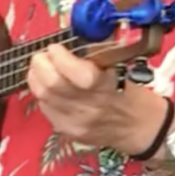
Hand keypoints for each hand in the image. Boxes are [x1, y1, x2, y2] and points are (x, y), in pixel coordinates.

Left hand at [26, 43, 150, 151]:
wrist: (138, 127)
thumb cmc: (129, 92)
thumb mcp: (120, 70)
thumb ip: (93, 58)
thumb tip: (67, 45)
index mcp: (108, 88)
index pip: (80, 74)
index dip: (61, 58)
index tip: (55, 47)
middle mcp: (90, 108)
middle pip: (53, 85)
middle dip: (41, 65)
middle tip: (42, 55)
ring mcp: (76, 122)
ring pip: (43, 97)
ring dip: (36, 77)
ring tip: (40, 67)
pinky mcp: (67, 131)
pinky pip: (45, 108)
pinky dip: (42, 93)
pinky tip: (48, 86)